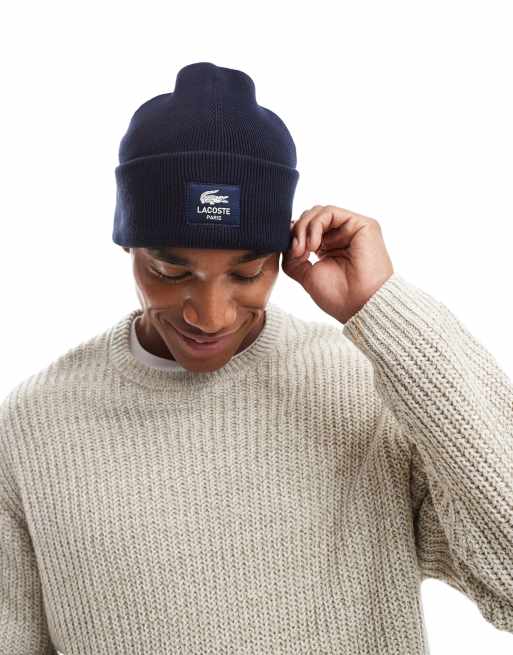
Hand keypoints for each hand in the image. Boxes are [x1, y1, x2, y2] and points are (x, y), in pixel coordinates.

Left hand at [281, 205, 394, 323]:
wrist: (360, 306)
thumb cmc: (338, 297)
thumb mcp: (306, 275)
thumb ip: (293, 257)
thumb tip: (287, 239)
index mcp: (329, 247)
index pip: (306, 228)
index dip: (293, 235)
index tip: (289, 253)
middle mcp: (341, 235)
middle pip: (311, 217)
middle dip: (296, 231)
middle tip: (295, 252)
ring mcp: (352, 228)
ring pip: (318, 212)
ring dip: (304, 228)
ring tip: (304, 250)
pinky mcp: (362, 224)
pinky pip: (329, 212)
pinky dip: (315, 225)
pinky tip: (314, 245)